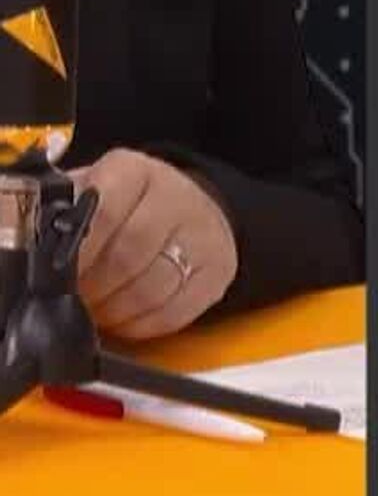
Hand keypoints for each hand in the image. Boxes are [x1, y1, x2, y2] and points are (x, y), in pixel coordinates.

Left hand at [64, 149, 237, 341]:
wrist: (191, 212)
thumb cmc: (125, 210)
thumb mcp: (92, 197)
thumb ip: (67, 218)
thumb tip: (39, 256)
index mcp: (135, 171)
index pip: (104, 209)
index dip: (78, 249)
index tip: (57, 274)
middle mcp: (177, 195)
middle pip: (128, 253)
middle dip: (94, 286)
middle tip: (75, 297)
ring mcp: (205, 233)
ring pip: (151, 288)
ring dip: (115, 310)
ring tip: (99, 308)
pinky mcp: (220, 270)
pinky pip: (174, 312)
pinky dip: (142, 324)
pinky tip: (128, 316)